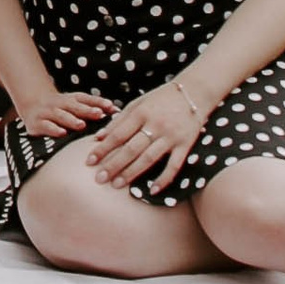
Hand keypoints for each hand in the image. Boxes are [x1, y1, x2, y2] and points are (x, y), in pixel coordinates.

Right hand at [12, 86, 113, 141]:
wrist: (32, 105)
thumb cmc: (61, 109)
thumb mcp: (74, 105)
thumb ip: (93, 108)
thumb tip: (118, 111)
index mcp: (71, 99)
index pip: (86, 99)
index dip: (98, 102)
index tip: (111, 107)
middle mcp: (59, 103)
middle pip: (75, 106)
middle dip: (87, 110)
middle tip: (100, 114)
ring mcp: (47, 112)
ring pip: (60, 115)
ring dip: (71, 120)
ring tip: (81, 125)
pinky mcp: (36, 123)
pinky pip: (46, 126)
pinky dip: (53, 129)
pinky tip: (62, 133)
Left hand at [87, 76, 209, 192]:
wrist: (195, 91)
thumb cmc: (162, 98)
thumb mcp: (138, 103)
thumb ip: (119, 120)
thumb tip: (98, 137)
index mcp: (141, 113)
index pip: (118, 135)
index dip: (103, 149)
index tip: (89, 161)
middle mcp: (155, 125)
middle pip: (130, 149)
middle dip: (112, 165)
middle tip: (99, 179)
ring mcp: (171, 136)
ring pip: (148, 158)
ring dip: (131, 173)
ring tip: (116, 185)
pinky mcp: (185, 144)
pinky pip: (174, 165)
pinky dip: (163, 179)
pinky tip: (152, 191)